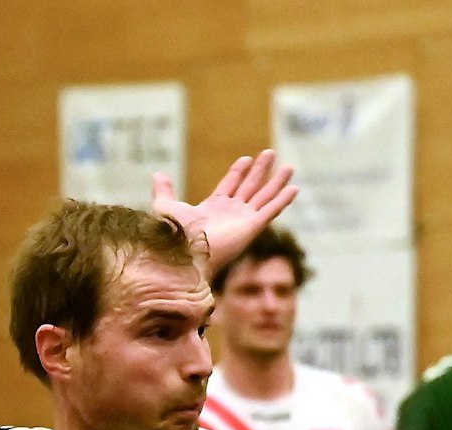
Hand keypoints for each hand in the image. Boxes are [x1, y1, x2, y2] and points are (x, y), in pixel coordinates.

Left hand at [150, 150, 297, 277]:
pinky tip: (294, 189)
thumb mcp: (166, 207)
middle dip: (260, 170)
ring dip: (276, 181)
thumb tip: (157, 174)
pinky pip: (271, 211)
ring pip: (264, 196)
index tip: (246, 158)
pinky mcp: (252, 227)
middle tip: (270, 152)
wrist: (184, 253)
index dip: (238, 172)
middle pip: (250, 187)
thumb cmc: (174, 236)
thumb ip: (164, 191)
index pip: (229, 186)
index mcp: (212, 209)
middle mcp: (230, 214)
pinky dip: (282, 200)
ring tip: (289, 166)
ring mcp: (242, 220)